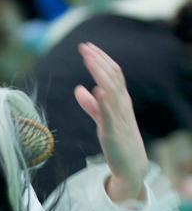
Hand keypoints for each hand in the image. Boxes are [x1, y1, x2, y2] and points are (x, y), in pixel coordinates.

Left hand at [74, 42, 148, 201]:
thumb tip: (79, 89)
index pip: (112, 73)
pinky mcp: (113, 131)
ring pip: (112, 89)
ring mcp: (119, 116)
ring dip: (99, 73)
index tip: (87, 47)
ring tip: (88, 59)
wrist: (130, 164)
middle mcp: (122, 103)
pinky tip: (97, 89)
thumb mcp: (102, 118)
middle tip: (84, 46)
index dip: (100, 59)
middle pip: (112, 76)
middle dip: (98, 60)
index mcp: (120, 99)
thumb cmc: (117, 139)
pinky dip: (104, 100)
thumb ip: (91, 104)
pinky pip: (109, 114)